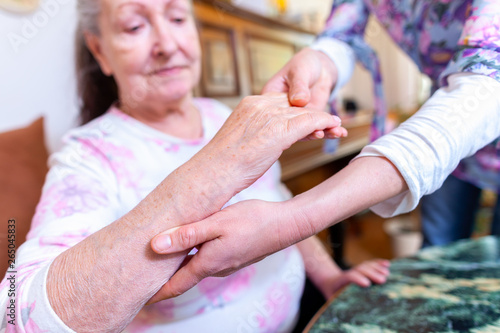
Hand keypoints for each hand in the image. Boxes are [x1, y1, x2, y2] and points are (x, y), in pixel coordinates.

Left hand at [147, 199, 303, 303]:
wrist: (284, 225)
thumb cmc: (252, 221)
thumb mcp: (216, 223)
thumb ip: (186, 235)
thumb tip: (154, 246)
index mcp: (208, 263)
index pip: (175, 286)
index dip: (155, 293)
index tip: (139, 298)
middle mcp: (216, 268)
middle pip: (183, 277)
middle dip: (163, 278)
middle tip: (142, 274)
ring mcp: (227, 263)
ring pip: (195, 267)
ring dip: (178, 265)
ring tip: (160, 257)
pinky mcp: (234, 255)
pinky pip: (207, 259)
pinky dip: (192, 256)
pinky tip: (189, 243)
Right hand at [196, 93, 344, 193]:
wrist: (212, 174)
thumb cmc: (223, 165)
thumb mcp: (242, 141)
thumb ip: (257, 132)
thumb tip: (265, 141)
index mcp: (248, 104)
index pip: (281, 102)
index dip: (299, 111)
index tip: (312, 121)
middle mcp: (259, 104)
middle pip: (295, 105)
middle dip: (314, 114)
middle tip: (332, 123)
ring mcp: (269, 116)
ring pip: (305, 112)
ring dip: (324, 119)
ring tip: (337, 126)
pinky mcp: (278, 130)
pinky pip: (309, 121)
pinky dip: (324, 123)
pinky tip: (334, 127)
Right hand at [262, 48, 340, 140]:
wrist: (320, 66)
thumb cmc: (304, 64)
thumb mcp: (299, 70)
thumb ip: (299, 85)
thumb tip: (299, 101)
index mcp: (271, 97)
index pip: (274, 114)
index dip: (284, 123)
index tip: (298, 127)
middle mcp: (282, 111)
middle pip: (290, 125)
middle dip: (306, 131)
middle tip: (319, 132)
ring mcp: (297, 116)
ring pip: (306, 129)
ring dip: (322, 132)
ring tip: (335, 132)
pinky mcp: (311, 119)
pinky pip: (319, 127)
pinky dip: (330, 130)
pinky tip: (340, 132)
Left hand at [318, 259, 389, 299]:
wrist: (330, 283)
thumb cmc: (334, 296)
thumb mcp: (333, 300)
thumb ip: (338, 302)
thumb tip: (347, 312)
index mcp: (340, 282)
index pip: (349, 277)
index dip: (357, 278)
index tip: (367, 284)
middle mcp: (348, 275)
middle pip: (359, 270)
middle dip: (371, 273)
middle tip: (382, 280)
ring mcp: (354, 271)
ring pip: (365, 266)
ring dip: (376, 268)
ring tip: (386, 273)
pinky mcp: (360, 270)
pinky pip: (370, 265)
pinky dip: (378, 263)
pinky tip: (387, 264)